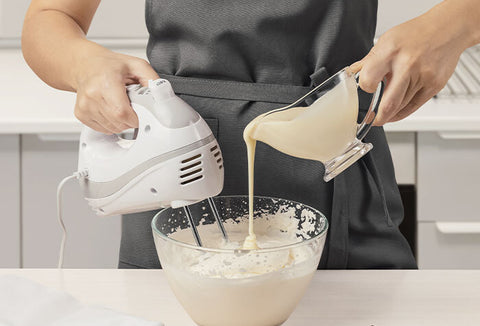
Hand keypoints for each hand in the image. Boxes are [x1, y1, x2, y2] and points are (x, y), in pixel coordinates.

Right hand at [73, 47, 158, 133]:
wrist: (85, 65)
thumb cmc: (109, 65)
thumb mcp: (136, 65)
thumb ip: (152, 79)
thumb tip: (163, 94)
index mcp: (106, 81)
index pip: (121, 112)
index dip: (135, 118)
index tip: (141, 113)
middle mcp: (92, 94)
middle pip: (118, 123)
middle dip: (131, 120)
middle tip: (132, 106)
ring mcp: (85, 106)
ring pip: (112, 129)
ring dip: (122, 122)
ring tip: (120, 104)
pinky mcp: (81, 114)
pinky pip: (103, 129)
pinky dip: (111, 124)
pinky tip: (111, 109)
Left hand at [351, 1, 476, 125]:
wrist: (447, 29)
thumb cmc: (416, 34)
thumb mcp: (387, 40)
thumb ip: (369, 60)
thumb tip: (352, 73)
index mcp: (390, 52)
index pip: (369, 80)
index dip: (365, 87)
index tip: (366, 88)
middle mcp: (407, 66)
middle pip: (389, 103)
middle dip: (377, 117)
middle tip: (371, 120)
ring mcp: (423, 77)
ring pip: (401, 107)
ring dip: (389, 114)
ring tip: (383, 114)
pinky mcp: (434, 86)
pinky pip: (414, 107)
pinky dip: (402, 113)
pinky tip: (395, 113)